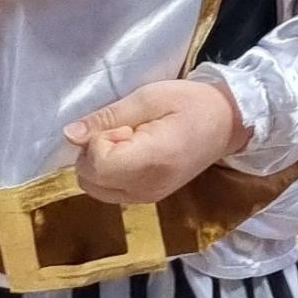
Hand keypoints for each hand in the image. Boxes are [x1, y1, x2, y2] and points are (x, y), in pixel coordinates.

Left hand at [64, 78, 249, 206]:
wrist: (227, 123)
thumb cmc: (191, 103)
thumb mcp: (148, 97)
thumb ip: (108, 118)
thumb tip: (70, 135)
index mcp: (151, 162)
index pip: (96, 164)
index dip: (99, 140)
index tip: (124, 125)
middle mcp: (147, 189)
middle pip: (89, 180)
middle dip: (96, 152)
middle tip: (127, 131)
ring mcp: (148, 199)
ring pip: (95, 188)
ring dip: (102, 163)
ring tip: (132, 142)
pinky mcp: (148, 200)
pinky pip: (110, 191)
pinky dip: (111, 173)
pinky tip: (135, 154)